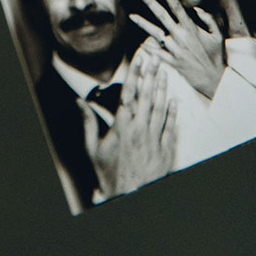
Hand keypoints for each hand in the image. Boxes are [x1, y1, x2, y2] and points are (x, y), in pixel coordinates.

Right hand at [90, 49, 177, 197]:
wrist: (128, 196)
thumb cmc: (109, 174)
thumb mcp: (93, 148)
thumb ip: (88, 123)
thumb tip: (80, 103)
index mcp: (122, 127)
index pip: (129, 94)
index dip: (135, 74)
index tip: (139, 59)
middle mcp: (140, 130)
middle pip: (147, 97)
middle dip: (151, 76)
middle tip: (155, 59)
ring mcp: (154, 140)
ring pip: (161, 109)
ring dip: (163, 89)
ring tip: (164, 73)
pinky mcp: (165, 151)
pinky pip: (170, 127)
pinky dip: (173, 113)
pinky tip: (174, 101)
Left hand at [130, 0, 225, 99]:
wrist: (214, 79)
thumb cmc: (216, 55)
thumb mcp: (218, 34)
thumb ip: (208, 18)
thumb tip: (195, 9)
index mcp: (191, 28)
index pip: (177, 7)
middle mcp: (180, 37)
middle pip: (161, 15)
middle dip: (149, 2)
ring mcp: (174, 49)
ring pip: (155, 33)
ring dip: (142, 24)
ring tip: (132, 16)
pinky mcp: (171, 61)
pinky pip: (156, 52)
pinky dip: (148, 47)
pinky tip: (140, 42)